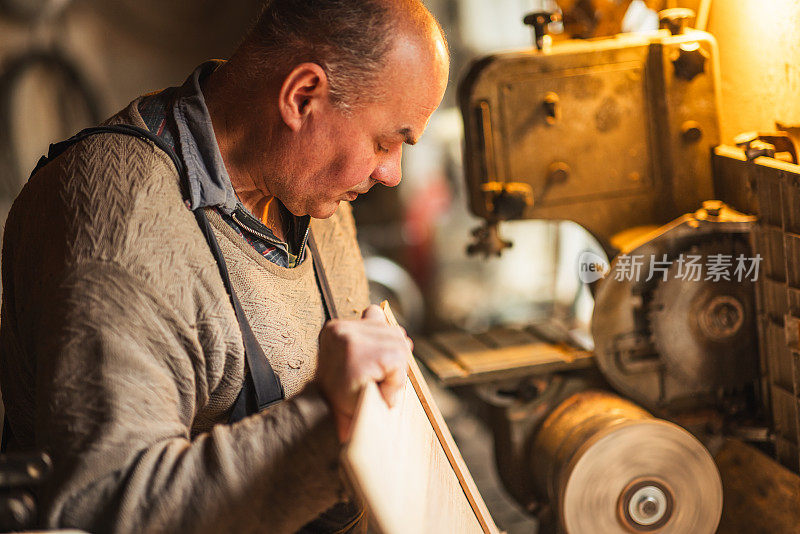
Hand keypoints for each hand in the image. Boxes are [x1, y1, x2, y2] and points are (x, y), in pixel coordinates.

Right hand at [315, 305, 411, 441]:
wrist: (324, 424)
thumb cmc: (343, 394)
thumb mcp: (354, 359)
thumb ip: (367, 333)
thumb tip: (377, 309)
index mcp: (336, 328)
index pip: (377, 317)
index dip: (384, 345)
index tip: (367, 365)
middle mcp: (341, 330)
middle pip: (395, 333)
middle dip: (393, 362)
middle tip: (371, 382)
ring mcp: (351, 342)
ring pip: (400, 348)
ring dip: (394, 374)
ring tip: (372, 387)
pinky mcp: (362, 357)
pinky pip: (399, 363)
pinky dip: (395, 382)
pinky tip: (376, 390)